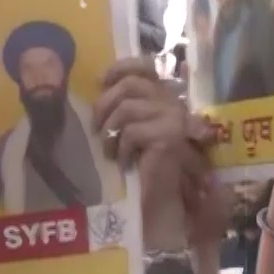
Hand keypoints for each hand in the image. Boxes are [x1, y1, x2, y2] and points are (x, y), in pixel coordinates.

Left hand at [93, 57, 212, 244]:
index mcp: (165, 99)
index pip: (145, 67)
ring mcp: (175, 120)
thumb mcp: (130, 131)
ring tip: (111, 151)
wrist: (163, 206)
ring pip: (129, 108)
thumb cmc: (144, 172)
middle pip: (132, 84)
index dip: (121, 68)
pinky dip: (121, 149)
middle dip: (106, 104)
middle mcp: (175, 105)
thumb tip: (101, 83)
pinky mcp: (170, 137)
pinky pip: (132, 131)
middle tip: (97, 129)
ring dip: (111, 130)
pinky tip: (124, 164)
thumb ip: (124, 107)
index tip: (101, 81)